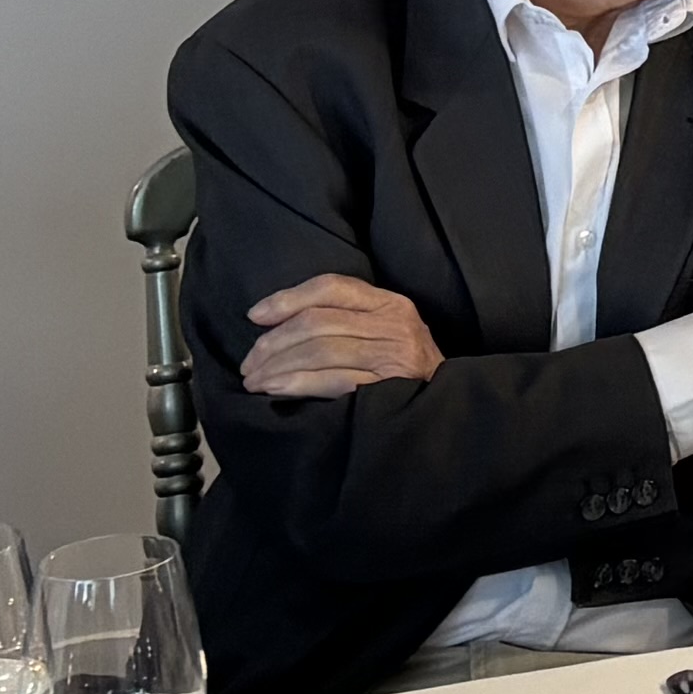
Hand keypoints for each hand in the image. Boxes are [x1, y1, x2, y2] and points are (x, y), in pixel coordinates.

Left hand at [242, 274, 442, 395]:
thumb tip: (271, 319)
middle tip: (249, 363)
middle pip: (318, 322)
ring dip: (278, 366)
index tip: (255, 316)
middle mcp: (394, 324)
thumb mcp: (382, 331)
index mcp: (390, 303)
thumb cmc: (402, 369)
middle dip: (273, 342)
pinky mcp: (387, 387)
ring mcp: (393, 356)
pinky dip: (297, 384)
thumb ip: (342, 319)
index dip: (287, 298)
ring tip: (255, 380)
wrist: (443, 406)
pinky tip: (275, 389)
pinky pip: (332, 380)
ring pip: (320, 350)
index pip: (331, 287)